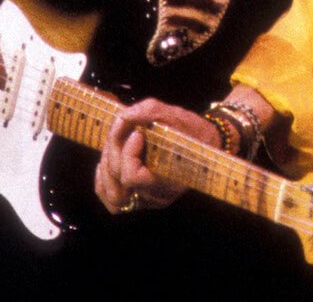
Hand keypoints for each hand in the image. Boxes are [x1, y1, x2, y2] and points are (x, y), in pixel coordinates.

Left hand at [94, 98, 218, 213]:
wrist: (207, 144)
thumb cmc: (193, 131)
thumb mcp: (176, 115)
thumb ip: (150, 111)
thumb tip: (124, 115)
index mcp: (170, 179)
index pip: (132, 177)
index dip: (128, 154)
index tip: (138, 134)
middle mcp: (159, 195)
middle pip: (119, 181)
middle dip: (115, 151)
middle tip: (125, 131)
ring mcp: (150, 200)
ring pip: (114, 196)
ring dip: (107, 168)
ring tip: (118, 146)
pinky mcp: (143, 199)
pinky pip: (114, 202)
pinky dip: (105, 183)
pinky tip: (109, 163)